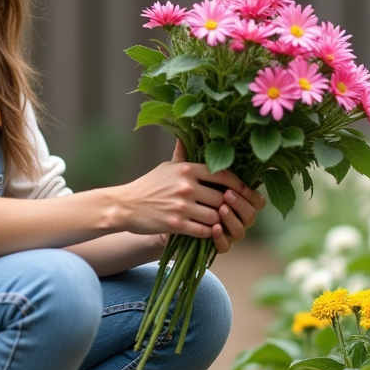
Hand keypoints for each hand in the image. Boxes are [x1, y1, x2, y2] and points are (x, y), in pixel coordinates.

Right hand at [116, 140, 264, 250]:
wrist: (124, 206)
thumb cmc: (148, 185)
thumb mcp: (166, 167)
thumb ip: (183, 156)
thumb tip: (189, 137)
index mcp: (187, 169)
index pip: (223, 174)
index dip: (239, 184)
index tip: (245, 191)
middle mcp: (187, 186)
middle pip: (222, 197)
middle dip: (228, 206)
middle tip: (232, 210)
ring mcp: (182, 206)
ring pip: (215, 216)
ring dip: (219, 220)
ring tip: (220, 221)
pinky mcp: (176, 224)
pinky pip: (203, 230)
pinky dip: (209, 232)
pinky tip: (207, 231)